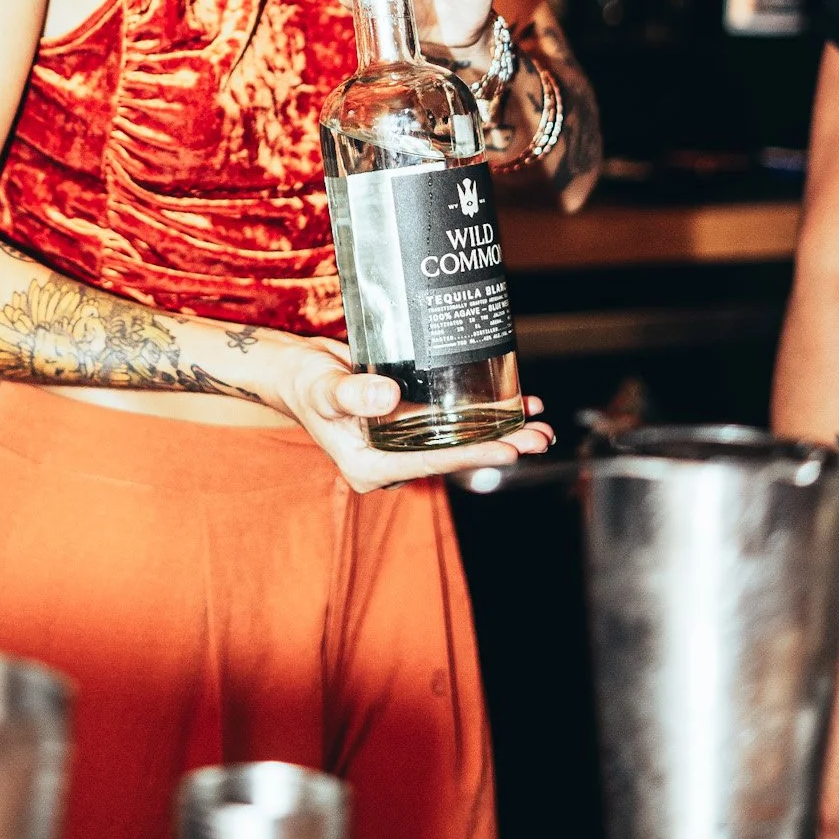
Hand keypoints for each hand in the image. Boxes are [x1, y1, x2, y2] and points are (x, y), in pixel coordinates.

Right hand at [269, 335, 553, 495]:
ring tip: (539, 424)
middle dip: (499, 447)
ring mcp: (404, 440)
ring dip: (500, 432)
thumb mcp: (323, 389)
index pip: (430, 463)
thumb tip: (388, 396)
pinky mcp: (411, 419)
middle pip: (454, 455)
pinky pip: (453, 420)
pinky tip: (515, 402)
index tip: (507, 450)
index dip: (471, 456)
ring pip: (460, 439)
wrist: (299, 371)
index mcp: (370, 467)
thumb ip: (351, 394)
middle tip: (538, 439)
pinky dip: (484, 412)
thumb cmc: (304, 382)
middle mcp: (392, 458)